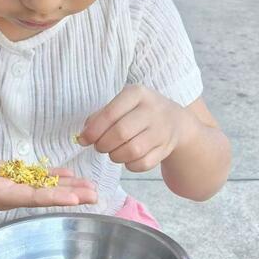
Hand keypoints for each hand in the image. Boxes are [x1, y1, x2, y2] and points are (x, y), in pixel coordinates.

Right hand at [0, 147, 97, 210]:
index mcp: (2, 197)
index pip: (33, 198)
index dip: (55, 198)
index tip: (75, 200)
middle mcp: (13, 195)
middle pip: (47, 196)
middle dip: (72, 195)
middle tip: (96, 195)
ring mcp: (14, 187)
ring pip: (47, 187)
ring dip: (69, 187)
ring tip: (92, 187)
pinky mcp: (13, 177)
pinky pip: (38, 178)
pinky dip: (55, 176)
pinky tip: (71, 175)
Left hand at [78, 85, 194, 172]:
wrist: (175, 122)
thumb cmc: (139, 113)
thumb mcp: (121, 105)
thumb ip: (100, 117)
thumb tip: (82, 137)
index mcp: (137, 93)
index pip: (110, 114)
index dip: (93, 130)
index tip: (84, 140)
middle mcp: (152, 110)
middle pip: (120, 133)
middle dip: (103, 144)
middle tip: (100, 146)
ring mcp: (162, 130)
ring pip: (132, 151)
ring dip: (115, 156)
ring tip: (113, 152)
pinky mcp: (166, 149)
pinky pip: (142, 164)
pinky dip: (130, 165)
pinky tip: (128, 158)